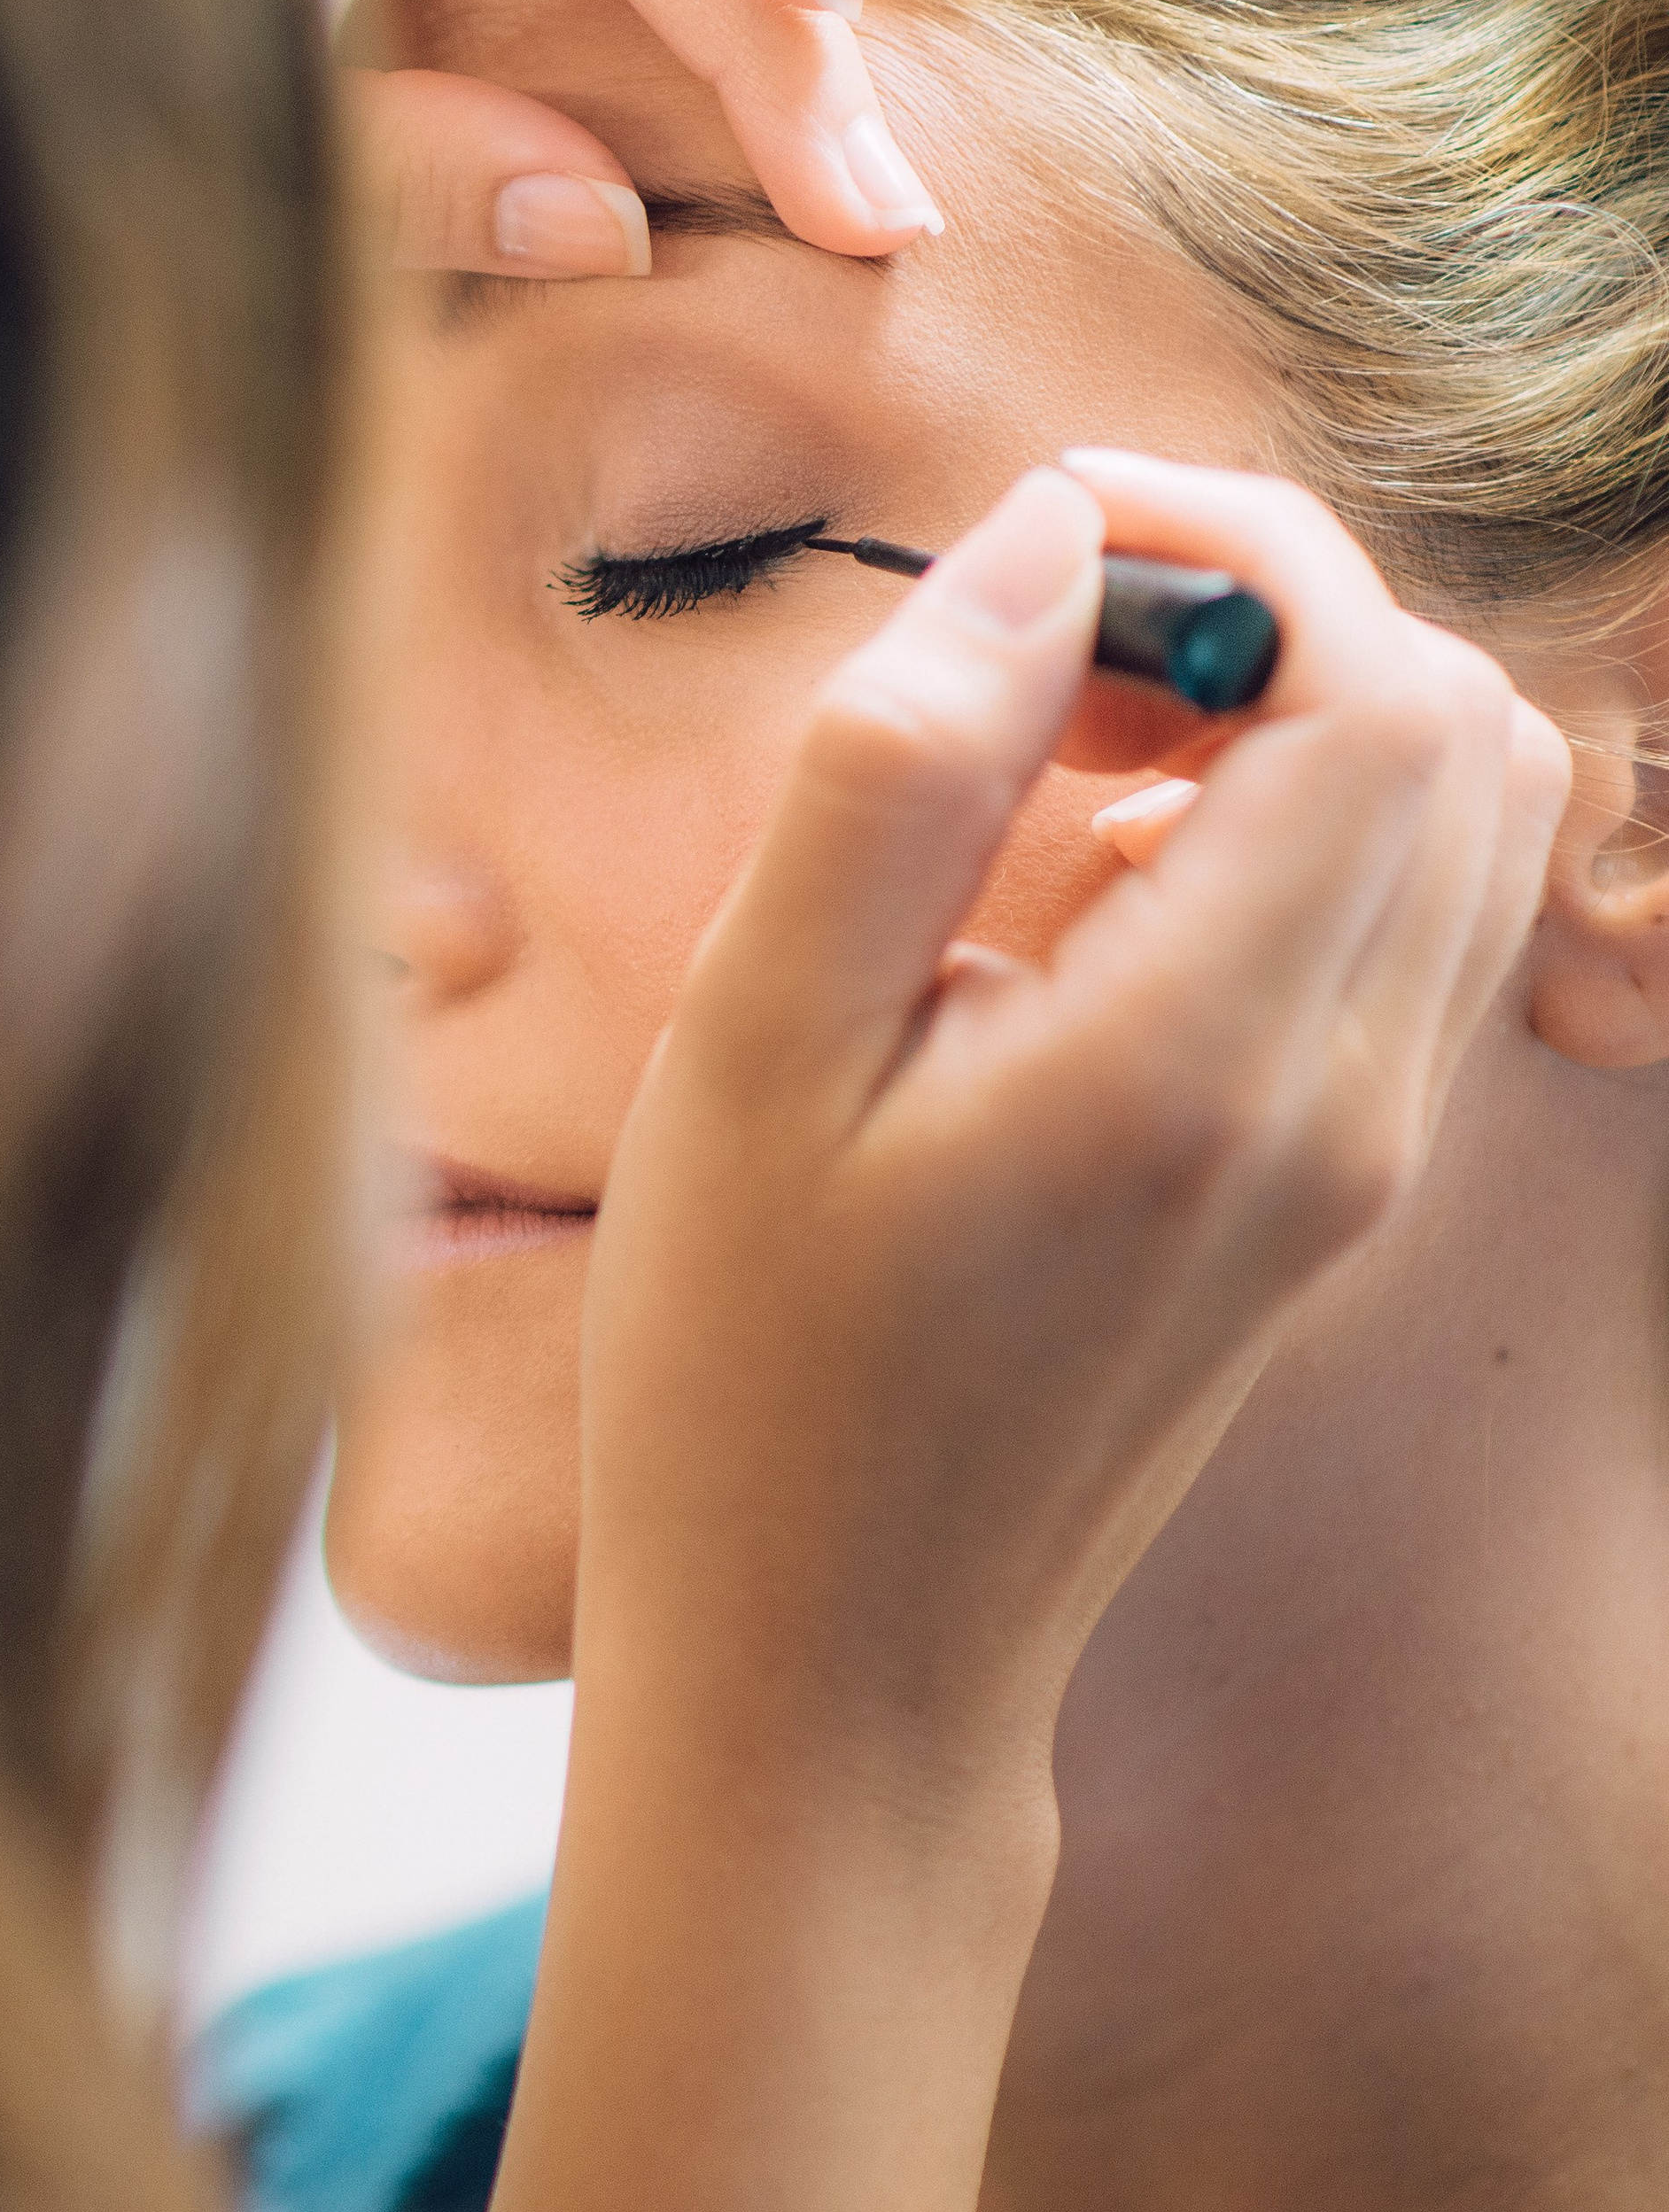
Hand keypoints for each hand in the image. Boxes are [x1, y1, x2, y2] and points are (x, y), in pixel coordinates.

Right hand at [577, 456, 1570, 1788]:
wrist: (840, 1676)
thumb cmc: (749, 1386)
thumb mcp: (752, 1056)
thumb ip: (901, 771)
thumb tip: (1040, 543)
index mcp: (1204, 1063)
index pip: (1376, 690)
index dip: (1240, 543)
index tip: (1051, 534)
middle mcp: (1343, 1114)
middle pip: (1463, 735)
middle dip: (1281, 615)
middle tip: (1057, 649)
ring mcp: (1360, 1171)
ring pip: (1459, 834)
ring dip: (1300, 723)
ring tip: (1076, 755)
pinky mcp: (1331, 1206)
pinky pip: (1402, 944)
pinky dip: (1300, 843)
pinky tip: (1104, 891)